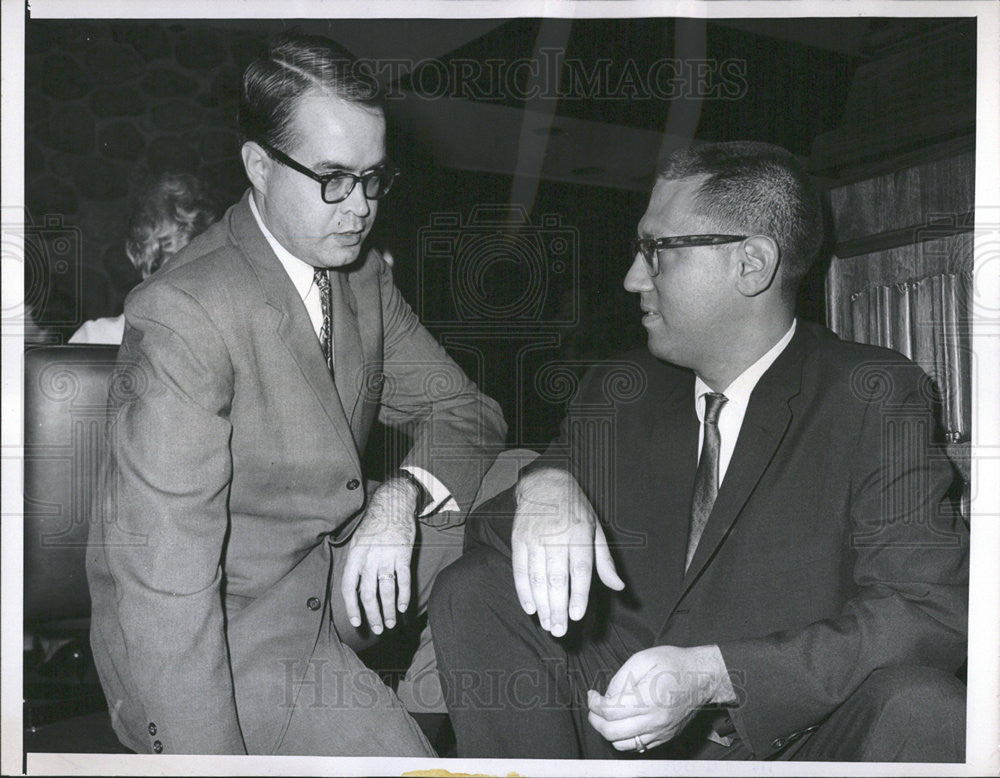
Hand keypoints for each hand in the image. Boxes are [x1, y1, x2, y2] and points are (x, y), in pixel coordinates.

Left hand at [339, 477, 417, 634]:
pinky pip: (403, 580)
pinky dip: (404, 595)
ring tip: (391, 623)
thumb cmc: (374, 524)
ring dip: (388, 610)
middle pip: (368, 594)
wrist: (393, 503)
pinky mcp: (404, 554)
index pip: (349, 587)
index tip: (357, 621)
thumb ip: (355, 563)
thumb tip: (354, 589)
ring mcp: (387, 556)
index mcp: (355, 555)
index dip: (352, 607)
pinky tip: (403, 607)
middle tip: (378, 629)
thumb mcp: (357, 540)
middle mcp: (369, 557)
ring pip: (386, 590)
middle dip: (373, 615)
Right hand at [511, 468, 624, 636]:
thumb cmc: (575, 510)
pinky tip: (530, 608)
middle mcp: (555, 536)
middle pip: (555, 578)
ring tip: (548, 624)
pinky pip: (519, 570)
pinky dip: (523, 591)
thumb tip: (618, 587)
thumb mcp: (596, 529)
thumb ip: (604, 561)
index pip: (579, 569)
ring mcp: (534, 538)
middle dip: (557, 607)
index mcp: (578, 533)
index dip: (577, 593)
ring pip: (536, 577)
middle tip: (560, 631)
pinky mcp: (518, 540)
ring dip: (541, 605)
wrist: (545, 484)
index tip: (577, 615)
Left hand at [587, 645, 734, 751]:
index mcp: (648, 699)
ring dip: (608, 732)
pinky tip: (624, 722)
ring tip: (607, 716)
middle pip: (612, 732)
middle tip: (594, 707)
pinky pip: (638, 747)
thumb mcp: (643, 659)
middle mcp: (655, 720)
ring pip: (622, 745)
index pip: (610, 711)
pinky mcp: (665, 737)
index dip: (594, 703)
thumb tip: (607, 696)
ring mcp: (660, 732)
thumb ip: (620, 679)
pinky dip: (624, 738)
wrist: (702, 677)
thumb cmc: (674, 664)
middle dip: (595, 720)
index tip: (592, 695)